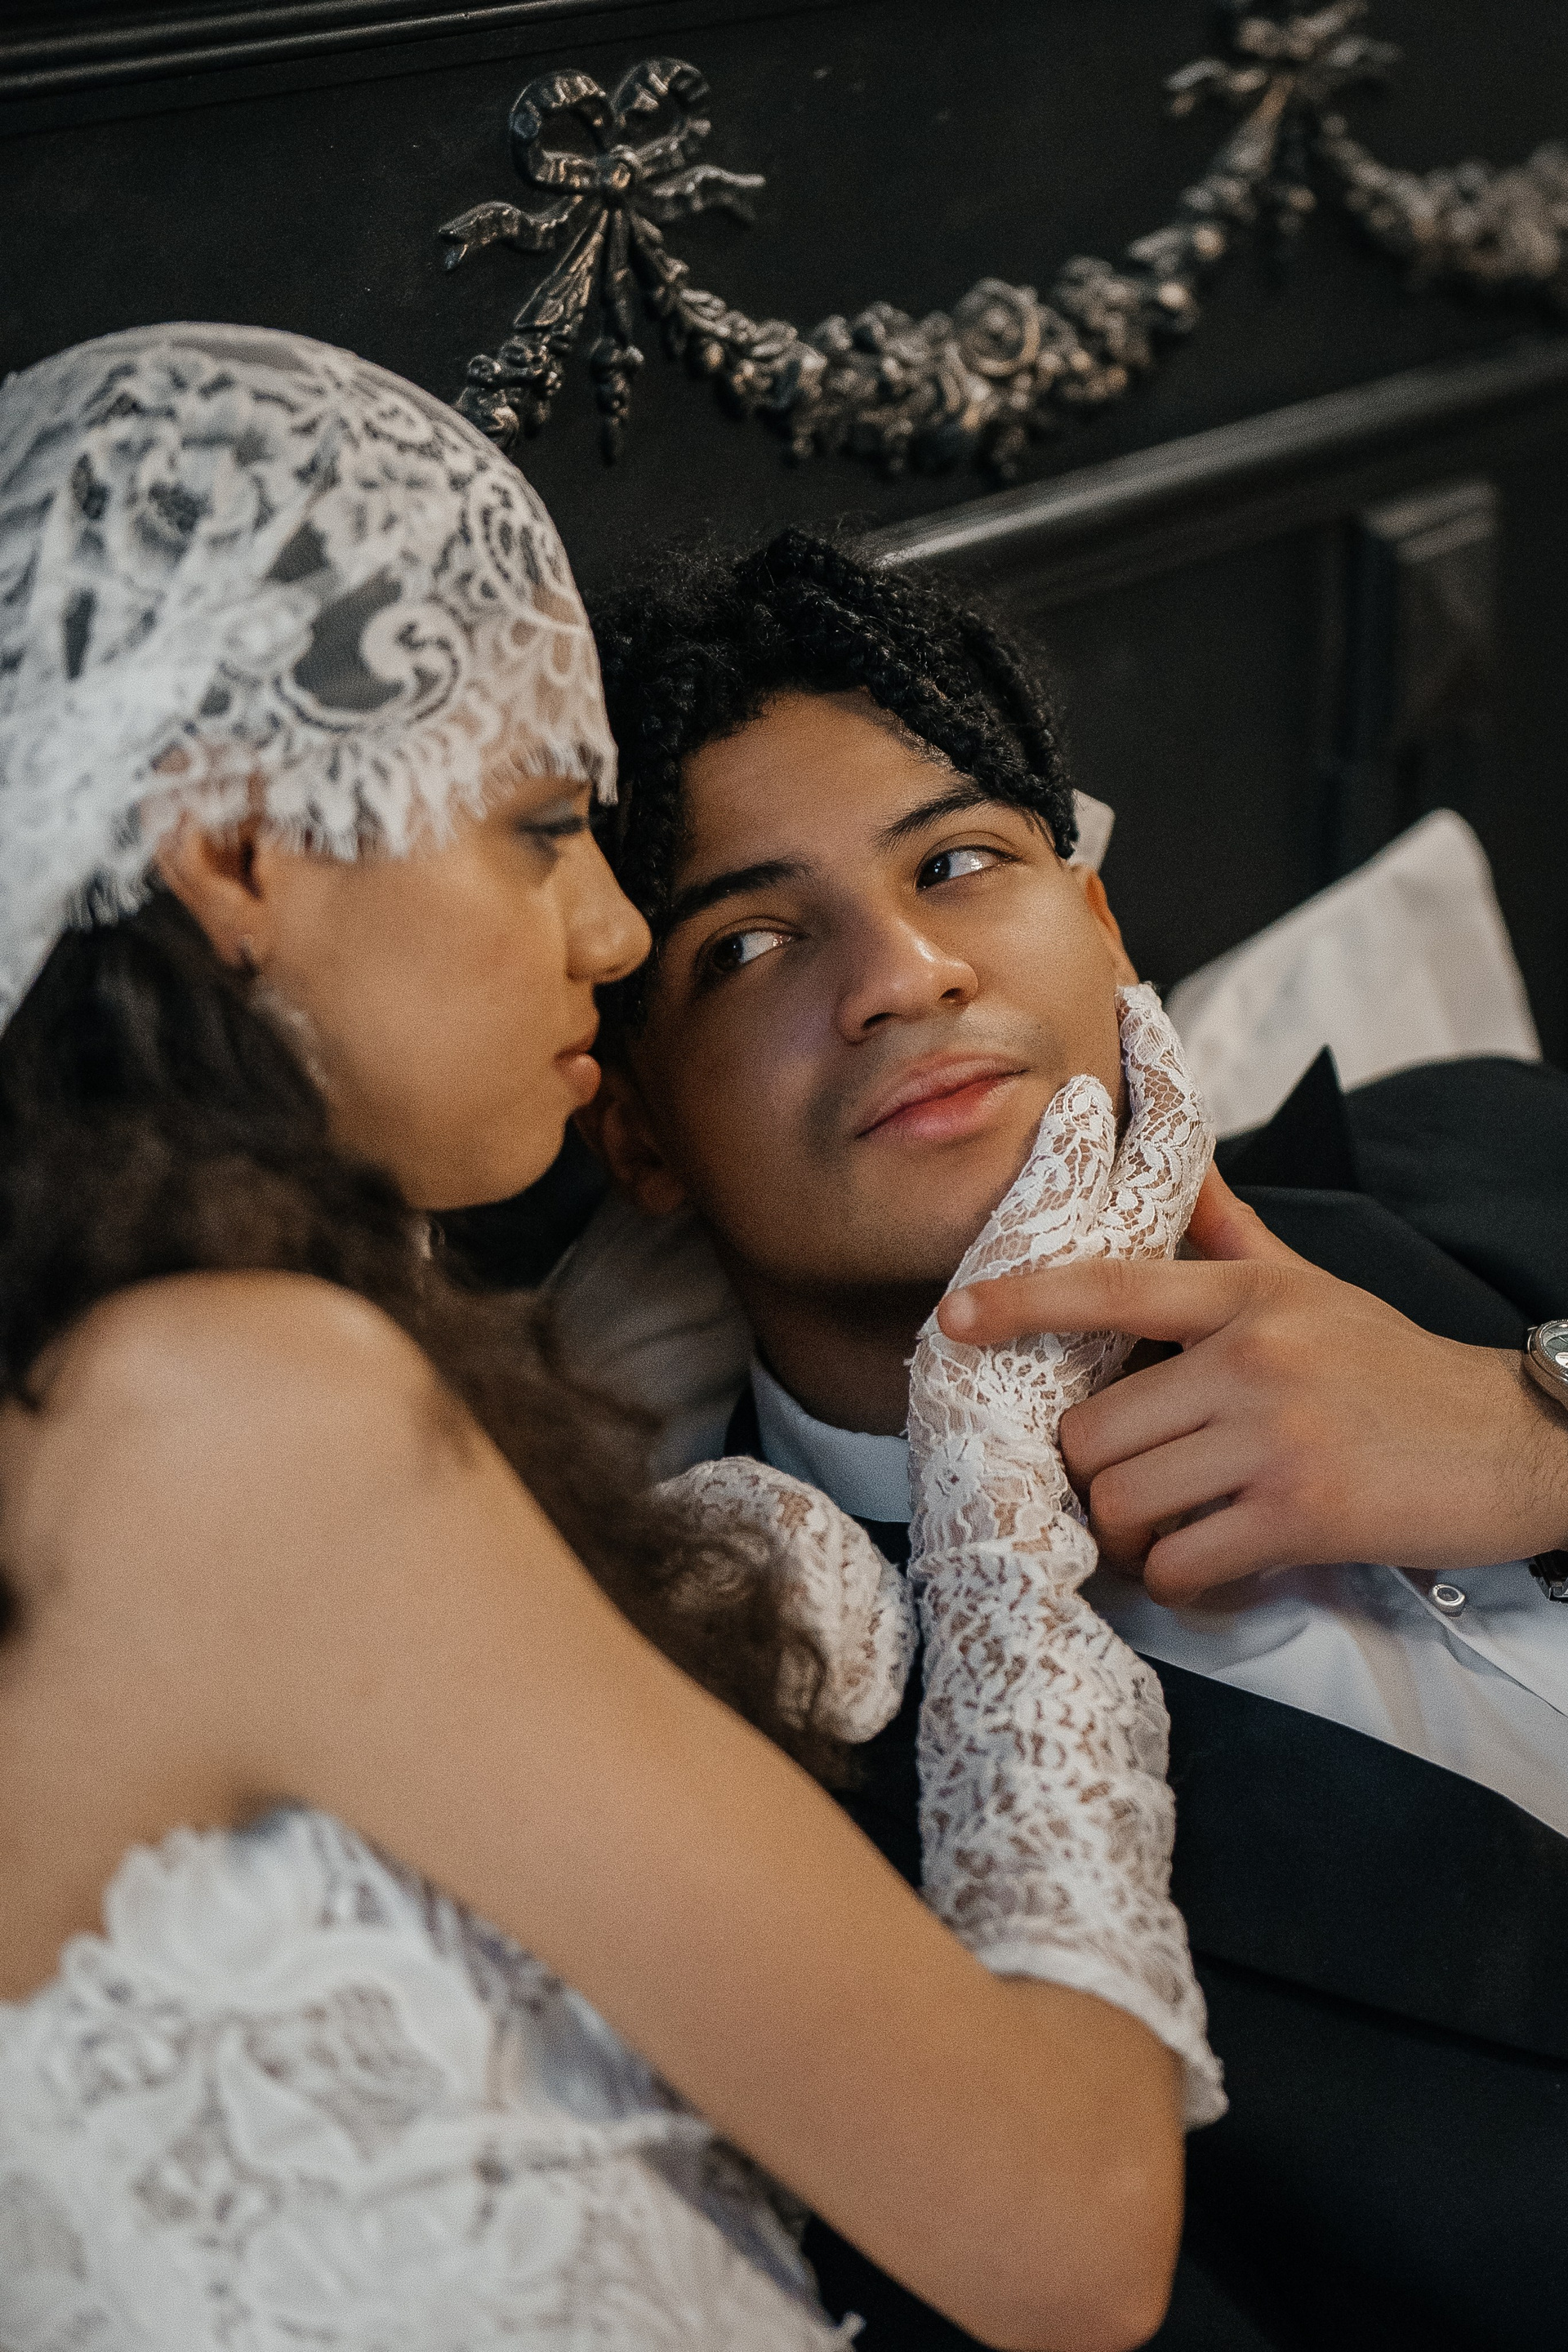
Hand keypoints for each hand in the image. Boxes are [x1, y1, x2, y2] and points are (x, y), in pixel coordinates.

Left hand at [939, 1164, 1567, 1600]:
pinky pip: (1183, 1563)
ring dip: (1130, 1539)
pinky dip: (1180, 1583)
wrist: (1515, 1442)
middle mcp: (1252, 1357)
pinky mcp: (1302, 1515)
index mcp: (1247, 1297)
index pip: (1109, 1286)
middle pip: (1094, 1430)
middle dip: (1094, 1478)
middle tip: (1126, 1496)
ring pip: (1125, 1501)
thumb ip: (1232, 1234)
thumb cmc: (1397, 1370)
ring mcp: (1274, 1437)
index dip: (1021, 1301)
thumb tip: (1177, 1167)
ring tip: (1166, 1539)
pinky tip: (1209, 1573)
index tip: (955, 1318)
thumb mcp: (1315, 1286)